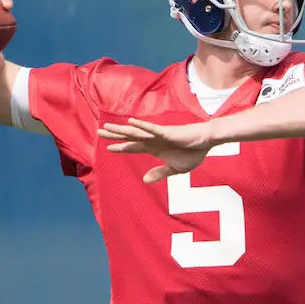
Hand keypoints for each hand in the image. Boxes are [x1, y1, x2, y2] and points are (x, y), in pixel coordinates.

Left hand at [97, 118, 214, 183]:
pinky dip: (141, 126)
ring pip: (135, 132)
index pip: (133, 147)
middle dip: (114, 135)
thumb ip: (159, 173)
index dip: (121, 147)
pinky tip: (130, 123)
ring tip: (107, 126)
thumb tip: (145, 181)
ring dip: (121, 129)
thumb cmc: (192, 153)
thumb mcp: (174, 168)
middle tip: (99, 132)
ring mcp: (158, 135)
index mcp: (154, 148)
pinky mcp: (167, 132)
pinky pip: (152, 129)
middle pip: (129, 137)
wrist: (206, 143)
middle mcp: (153, 140)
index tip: (108, 148)